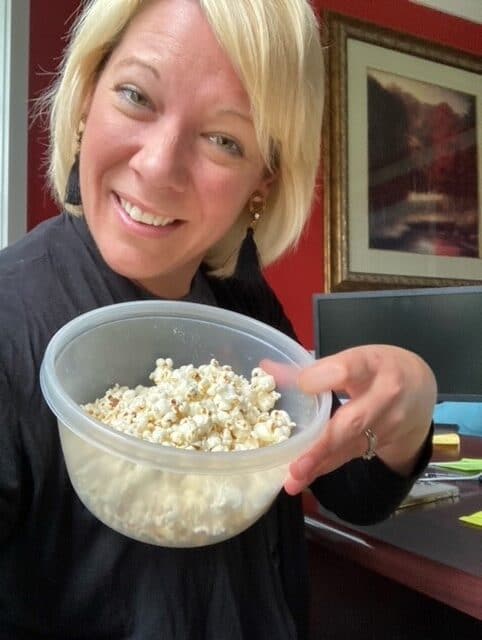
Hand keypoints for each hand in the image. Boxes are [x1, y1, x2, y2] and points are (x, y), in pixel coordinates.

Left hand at [263, 345, 436, 495]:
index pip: (352, 368)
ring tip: (292, 480)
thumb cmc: (379, 368)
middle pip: (353, 421)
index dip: (327, 376)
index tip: (304, 384)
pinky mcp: (381, 445)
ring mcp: (387, 425)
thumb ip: (313, 367)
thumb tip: (266, 368)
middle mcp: (385, 396)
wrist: (422, 391)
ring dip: (319, 464)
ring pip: (349, 446)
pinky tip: (302, 479)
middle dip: (322, 444)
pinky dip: (324, 467)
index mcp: (373, 364)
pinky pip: (349, 456)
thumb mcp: (353, 359)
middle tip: (294, 464)